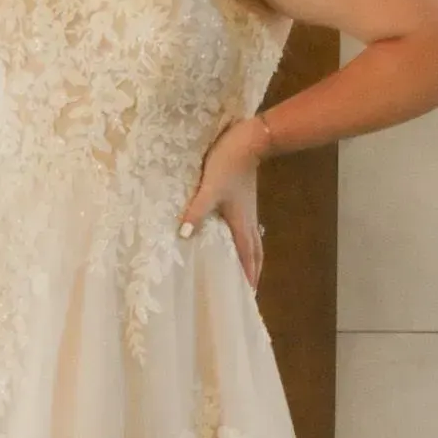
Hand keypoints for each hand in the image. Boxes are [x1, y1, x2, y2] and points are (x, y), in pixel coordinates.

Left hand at [176, 116, 267, 289]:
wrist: (251, 139)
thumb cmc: (229, 164)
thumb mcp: (209, 188)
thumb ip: (196, 211)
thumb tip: (183, 235)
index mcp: (240, 223)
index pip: (246, 257)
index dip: (247, 277)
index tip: (248, 297)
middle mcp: (248, 221)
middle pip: (255, 254)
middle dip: (253, 273)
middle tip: (249, 291)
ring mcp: (249, 210)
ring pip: (254, 242)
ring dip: (252, 259)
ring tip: (247, 272)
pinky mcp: (246, 201)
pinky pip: (249, 230)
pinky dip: (247, 242)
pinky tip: (238, 240)